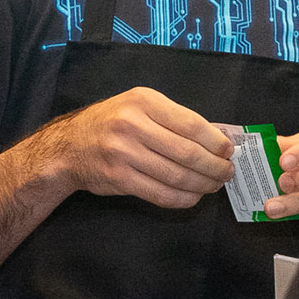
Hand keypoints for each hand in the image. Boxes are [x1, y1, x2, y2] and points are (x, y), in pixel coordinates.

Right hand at [60, 87, 234, 207]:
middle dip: (214, 166)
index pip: (190, 123)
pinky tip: (194, 196)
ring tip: (215, 184)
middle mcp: (132, 125)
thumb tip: (214, 139)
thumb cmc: (110, 123)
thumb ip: (171, 119)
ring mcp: (124, 154)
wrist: (69, 146)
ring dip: (203, 184)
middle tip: (227, 172)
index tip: (229, 150)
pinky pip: (160, 194)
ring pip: (176, 175)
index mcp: (142, 101)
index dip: (215, 141)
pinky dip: (183, 198)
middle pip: (186, 152)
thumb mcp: (137, 106)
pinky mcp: (119, 179)